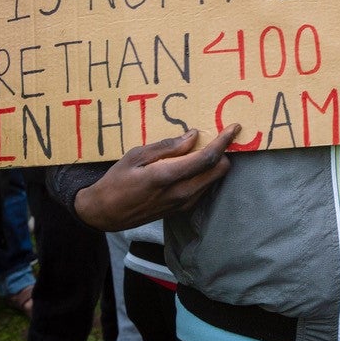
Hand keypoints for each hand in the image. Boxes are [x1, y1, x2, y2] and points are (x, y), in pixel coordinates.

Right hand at [74, 125, 239, 230]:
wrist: (105, 213)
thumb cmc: (117, 180)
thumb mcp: (136, 156)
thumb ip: (167, 147)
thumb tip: (193, 136)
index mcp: (168, 176)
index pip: (208, 158)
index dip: (224, 141)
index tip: (234, 127)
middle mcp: (181, 193)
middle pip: (219, 171)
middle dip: (223, 152)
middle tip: (218, 135)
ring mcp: (182, 204)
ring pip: (213, 180)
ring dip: (215, 163)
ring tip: (204, 147)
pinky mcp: (181, 209)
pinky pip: (203, 188)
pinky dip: (205, 174)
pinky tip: (194, 163)